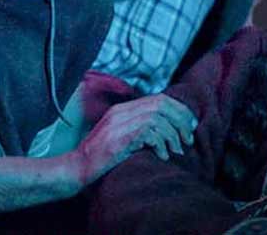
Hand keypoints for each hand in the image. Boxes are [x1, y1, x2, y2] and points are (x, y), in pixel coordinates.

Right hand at [70, 93, 198, 184]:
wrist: (77, 168)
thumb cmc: (101, 156)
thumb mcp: (120, 135)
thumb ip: (139, 127)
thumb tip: (169, 128)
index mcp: (122, 109)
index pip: (158, 99)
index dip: (179, 110)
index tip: (190, 124)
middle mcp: (121, 112)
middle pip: (161, 105)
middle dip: (181, 120)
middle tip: (189, 137)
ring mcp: (119, 124)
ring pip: (158, 119)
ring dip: (173, 135)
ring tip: (177, 150)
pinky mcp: (119, 139)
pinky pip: (149, 134)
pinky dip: (161, 145)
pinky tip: (163, 156)